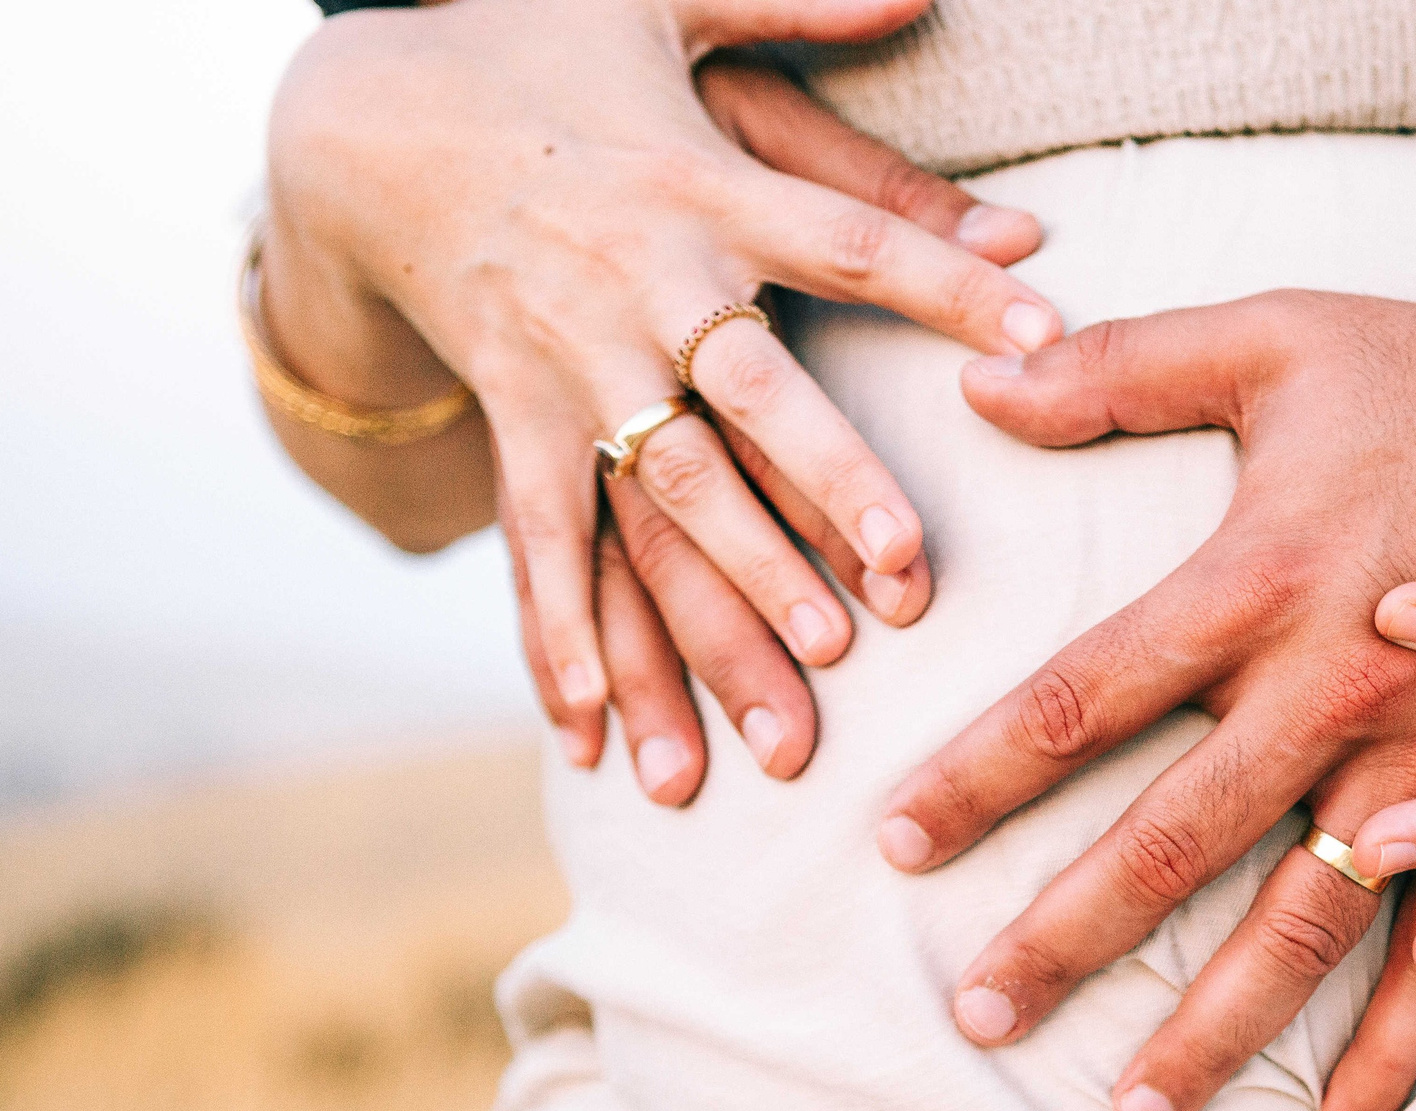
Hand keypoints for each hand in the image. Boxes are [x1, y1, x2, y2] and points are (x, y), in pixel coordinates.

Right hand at [262, 0, 1063, 794]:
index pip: (845, 238)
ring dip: (727, 600)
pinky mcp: (515, 421)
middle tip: (907, 582)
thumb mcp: (663, 4)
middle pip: (750, 397)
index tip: (1047, 338)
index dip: (947, 285)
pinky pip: (544, 540)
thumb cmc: (542, 59)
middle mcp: (640, 284)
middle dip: (827, 491)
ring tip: (800, 695)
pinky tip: (594, 733)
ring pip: (660, 498)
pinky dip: (562, 638)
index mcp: (698, 184)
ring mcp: (570, 364)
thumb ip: (805, 11)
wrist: (368, 118)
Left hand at [877, 252, 1415, 1110]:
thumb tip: (983, 387)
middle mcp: (1338, 687)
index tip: (896, 846)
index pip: (1084, 696)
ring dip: (1222, 1025)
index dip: (982, 774)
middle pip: (1177, 839)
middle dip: (1069, 937)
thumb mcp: (1284, 337)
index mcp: (1260, 578)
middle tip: (979, 1020)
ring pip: (1309, 919)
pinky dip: (1406, 1036)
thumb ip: (1126, 366)